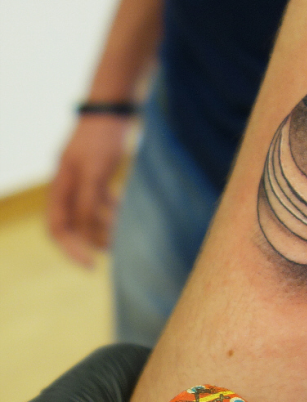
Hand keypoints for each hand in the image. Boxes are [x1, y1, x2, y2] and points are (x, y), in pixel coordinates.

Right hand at [48, 115, 130, 266]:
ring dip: (102, 227)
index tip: (90, 266)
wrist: (116, 107)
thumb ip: (89, 202)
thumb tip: (86, 233)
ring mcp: (82, 176)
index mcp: (62, 184)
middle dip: (88, 241)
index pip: (57, 226)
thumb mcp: (97, 171)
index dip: (70, 248)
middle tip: (111, 254)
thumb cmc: (104, 137)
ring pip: (87, 212)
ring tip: (122, 237)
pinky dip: (110, 210)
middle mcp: (68, 182)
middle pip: (71, 223)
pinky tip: (125, 214)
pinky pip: (100, 199)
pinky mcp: (98, 171)